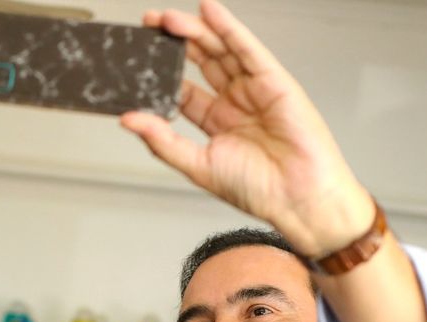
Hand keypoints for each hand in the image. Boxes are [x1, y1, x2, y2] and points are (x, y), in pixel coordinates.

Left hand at [120, 0, 374, 255]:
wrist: (297, 198)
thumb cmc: (258, 189)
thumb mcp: (198, 165)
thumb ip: (163, 142)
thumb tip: (129, 120)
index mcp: (216, 123)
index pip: (184, 90)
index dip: (162, 74)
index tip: (140, 61)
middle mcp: (235, 102)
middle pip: (201, 63)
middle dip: (175, 42)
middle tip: (150, 25)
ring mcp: (255, 90)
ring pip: (221, 51)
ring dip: (196, 31)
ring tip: (168, 19)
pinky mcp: (275, 81)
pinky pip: (248, 49)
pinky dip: (229, 28)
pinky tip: (210, 11)